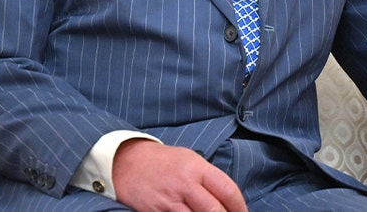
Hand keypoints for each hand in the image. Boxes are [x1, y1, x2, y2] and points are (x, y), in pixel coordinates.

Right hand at [113, 139, 246, 211]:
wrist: (127, 162)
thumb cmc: (164, 161)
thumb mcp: (190, 160)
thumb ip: (208, 178)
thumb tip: (227, 198)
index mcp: (198, 168)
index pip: (227, 190)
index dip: (239, 206)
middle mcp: (185, 185)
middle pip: (214, 210)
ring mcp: (169, 201)